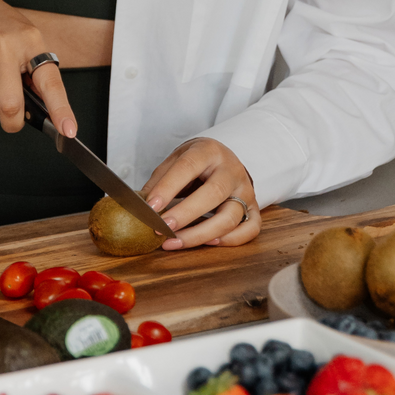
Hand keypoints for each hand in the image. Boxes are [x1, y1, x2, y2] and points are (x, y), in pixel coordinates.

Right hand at [0, 0, 76, 136]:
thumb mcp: (27, 40)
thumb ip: (36, 74)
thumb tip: (46, 111)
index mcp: (29, 41)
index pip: (49, 82)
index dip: (60, 109)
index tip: (68, 130)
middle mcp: (3, 46)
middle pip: (10, 106)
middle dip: (12, 121)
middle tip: (13, 119)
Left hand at [140, 138, 259, 249]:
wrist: (222, 159)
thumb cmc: (196, 162)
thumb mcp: (176, 160)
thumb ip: (160, 180)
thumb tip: (141, 204)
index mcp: (209, 151)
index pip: (188, 167)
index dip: (168, 188)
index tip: (151, 206)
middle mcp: (231, 170)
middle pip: (214, 194)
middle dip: (185, 214)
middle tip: (162, 228)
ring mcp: (245, 190)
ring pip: (231, 216)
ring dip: (202, 234)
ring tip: (175, 242)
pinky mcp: (253, 208)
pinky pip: (250, 228)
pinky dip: (232, 240)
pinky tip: (209, 243)